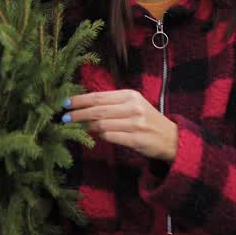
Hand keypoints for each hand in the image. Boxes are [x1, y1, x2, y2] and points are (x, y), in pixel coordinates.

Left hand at [64, 90, 178, 160]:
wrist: (171, 138)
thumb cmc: (147, 120)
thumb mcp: (133, 105)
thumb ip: (112, 105)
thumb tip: (85, 106)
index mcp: (130, 95)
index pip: (99, 96)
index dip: (80, 99)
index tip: (66, 103)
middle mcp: (132, 107)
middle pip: (98, 109)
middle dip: (78, 113)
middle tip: (64, 117)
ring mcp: (135, 123)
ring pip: (102, 124)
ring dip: (86, 126)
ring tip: (75, 126)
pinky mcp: (136, 139)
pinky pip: (110, 136)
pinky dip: (99, 136)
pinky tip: (93, 134)